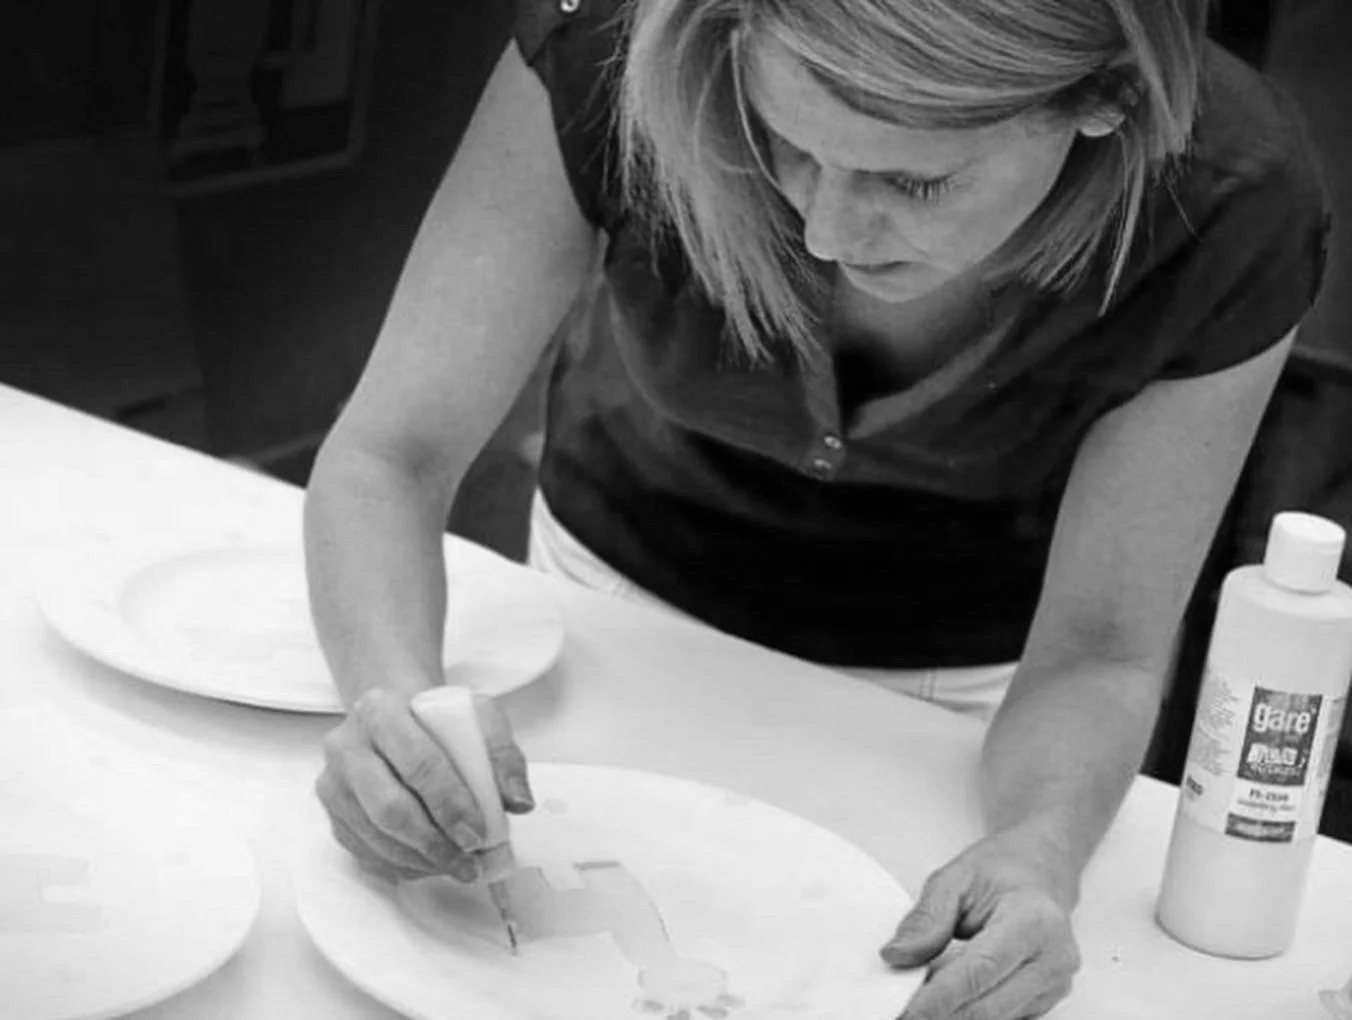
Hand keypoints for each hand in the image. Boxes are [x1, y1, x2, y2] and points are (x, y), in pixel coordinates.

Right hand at [315, 687, 533, 882]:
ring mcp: (332, 782)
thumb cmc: (437, 721)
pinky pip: (364, 851)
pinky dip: (402, 865)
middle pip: (389, 807)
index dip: (450, 804)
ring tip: (456, 866)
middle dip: (434, 843)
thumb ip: (503, 755)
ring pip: (374, 836)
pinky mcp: (332, 813)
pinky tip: (430, 863)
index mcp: (380, 710)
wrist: (399, 720)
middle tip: (468, 862)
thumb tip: (518, 802)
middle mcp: (345, 745)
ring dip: (421, 861)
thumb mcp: (478, 717)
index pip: (418, 762)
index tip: (478, 833)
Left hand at [881, 830, 1081, 1019]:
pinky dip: (968, 1013)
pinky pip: (1002, 1017)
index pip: (980, 970)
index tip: (908, 1011)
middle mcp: (1053, 958)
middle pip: (988, 1007)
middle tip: (901, 1011)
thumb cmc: (1001, 870)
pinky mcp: (1046, 1001)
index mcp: (1033, 920)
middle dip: (940, 1014)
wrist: (1040, 870)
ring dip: (952, 1015)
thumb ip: (927, 918)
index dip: (940, 997)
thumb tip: (897, 956)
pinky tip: (945, 1000)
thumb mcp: (955, 878)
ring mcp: (1055, 984)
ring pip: (994, 1019)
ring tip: (918, 1002)